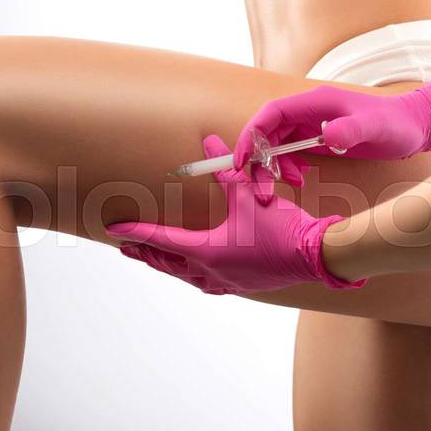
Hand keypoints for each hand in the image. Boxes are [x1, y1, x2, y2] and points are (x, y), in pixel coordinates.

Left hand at [106, 135, 365, 294]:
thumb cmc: (282, 226)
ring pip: (185, 276)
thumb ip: (225, 171)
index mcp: (207, 250)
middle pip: (167, 262)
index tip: (114, 229)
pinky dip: (192, 276)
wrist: (315, 255)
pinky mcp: (242, 286)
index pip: (161, 239)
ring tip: (154, 259)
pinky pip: (206, 283)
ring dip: (167, 266)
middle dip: (145, 253)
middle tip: (125, 247)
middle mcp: (211, 270)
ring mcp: (227, 282)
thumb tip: (209, 143)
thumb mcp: (249, 195)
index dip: (136, 231)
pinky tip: (196, 274)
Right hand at [234, 55, 430, 200]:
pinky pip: (291, 151)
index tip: (241, 160)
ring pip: (277, 143)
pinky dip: (288, 166)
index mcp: (314, 102)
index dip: (251, 135)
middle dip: (258, 158)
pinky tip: (299, 178)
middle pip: (268, 131)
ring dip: (274, 166)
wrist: (417, 125)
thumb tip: (326, 135)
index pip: (270, 114)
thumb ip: (351, 131)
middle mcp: (309, 111)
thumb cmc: (397, 124)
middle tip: (260, 187)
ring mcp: (312, 123)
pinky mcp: (319, 136)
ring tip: (286, 185)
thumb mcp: (376, 128)